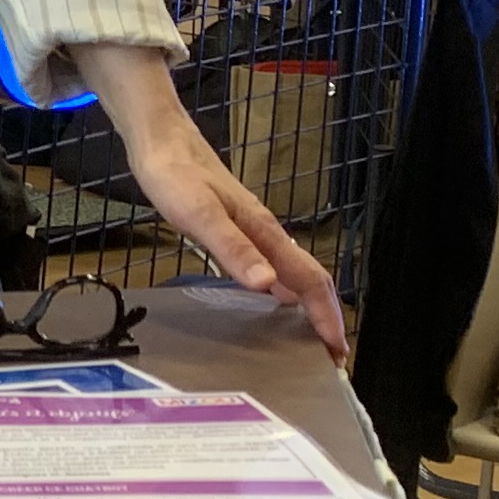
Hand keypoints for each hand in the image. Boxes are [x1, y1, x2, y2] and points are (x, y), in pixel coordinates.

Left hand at [75, 44, 346, 358]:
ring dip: (307, 307)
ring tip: (308, 340)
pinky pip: (272, 266)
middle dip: (325, 317)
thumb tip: (268, 286)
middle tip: (331, 357)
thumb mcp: (200, 216)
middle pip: (309, 280)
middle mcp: (266, 234)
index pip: (309, 282)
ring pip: (293, 274)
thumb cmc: (176, 177)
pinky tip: (272, 303)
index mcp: (264, 234)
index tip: (337, 352)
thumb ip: (232, 250)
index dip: (327, 317)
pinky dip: (283, 291)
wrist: (160, 141)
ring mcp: (253, 230)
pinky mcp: (237, 227)